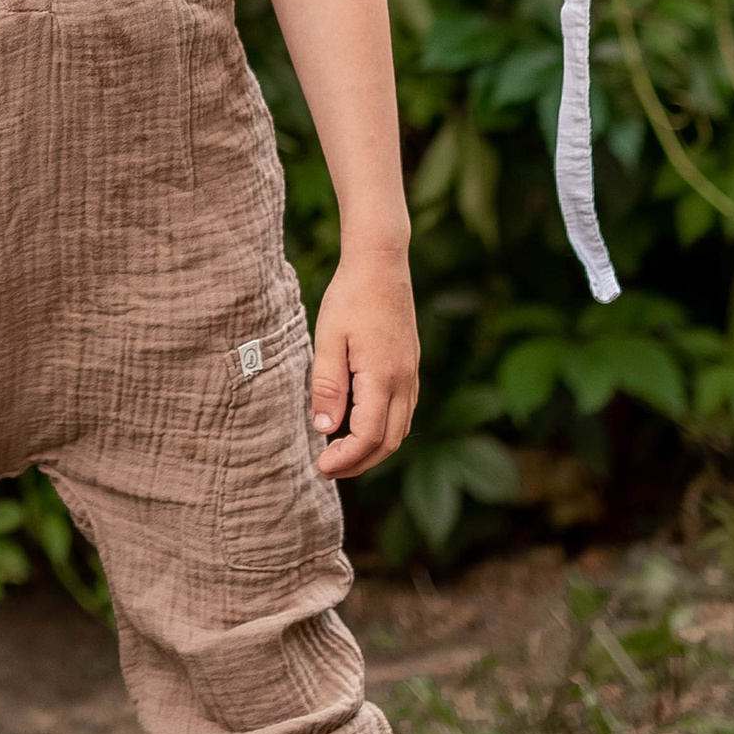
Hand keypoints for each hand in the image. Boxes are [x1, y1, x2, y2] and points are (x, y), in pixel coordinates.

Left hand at [308, 250, 418, 478]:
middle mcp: (404, 381)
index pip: (370, 436)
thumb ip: (327, 386)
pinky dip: (384, 429)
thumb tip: (324, 429)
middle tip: (328, 468)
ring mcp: (411, 375)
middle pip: (390, 441)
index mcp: (383, 377)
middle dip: (360, 463)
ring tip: (340, 453)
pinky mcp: (410, 368)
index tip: (321, 466)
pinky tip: (359, 425)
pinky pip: (403, 411)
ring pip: (400, 429)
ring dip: (373, 449)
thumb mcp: (328, 339)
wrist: (381, 264)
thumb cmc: (350, 297)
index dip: (346, 459)